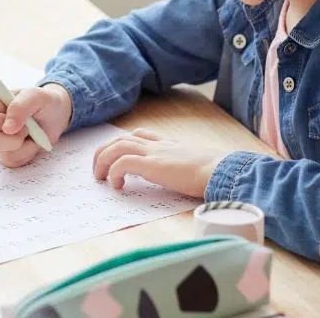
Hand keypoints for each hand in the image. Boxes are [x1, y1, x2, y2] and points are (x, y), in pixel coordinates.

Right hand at [0, 84, 71, 167]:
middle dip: (11, 139)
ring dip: (24, 144)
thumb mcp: (36, 96)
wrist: (56, 117)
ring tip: (31, 132)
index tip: (10, 120)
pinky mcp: (8, 156)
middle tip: (27, 128)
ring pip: (3, 155)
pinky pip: (15, 162)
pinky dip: (28, 153)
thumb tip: (7, 128)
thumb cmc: (43, 102)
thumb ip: (20, 106)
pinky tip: (32, 142)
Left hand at [91, 128, 224, 197]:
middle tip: (98, 167)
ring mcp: (154, 153)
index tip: (118, 155)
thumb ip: (189, 167)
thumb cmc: (216, 171)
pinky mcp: (152, 165)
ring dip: (103, 160)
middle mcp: (158, 145)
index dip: (125, 143)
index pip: (141, 134)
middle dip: (105, 150)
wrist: (221, 170)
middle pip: (122, 138)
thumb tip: (193, 179)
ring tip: (100, 177)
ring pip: (117, 147)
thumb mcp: (199, 165)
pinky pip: (122, 163)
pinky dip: (114, 173)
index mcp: (169, 145)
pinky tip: (117, 186)